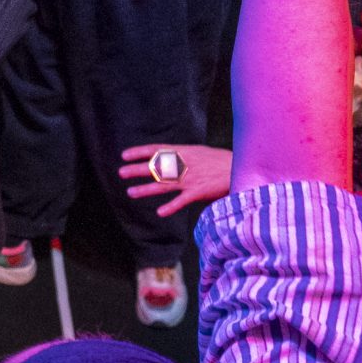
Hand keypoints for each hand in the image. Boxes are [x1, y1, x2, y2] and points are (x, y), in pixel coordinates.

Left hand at [117, 144, 231, 216]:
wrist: (240, 168)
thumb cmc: (220, 161)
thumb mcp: (199, 152)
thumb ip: (182, 155)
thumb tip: (166, 157)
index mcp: (184, 152)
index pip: (157, 150)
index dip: (140, 152)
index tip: (125, 155)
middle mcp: (184, 165)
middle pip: (156, 167)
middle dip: (137, 170)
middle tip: (121, 172)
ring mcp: (190, 179)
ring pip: (163, 185)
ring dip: (146, 189)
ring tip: (131, 192)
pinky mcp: (199, 192)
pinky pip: (182, 201)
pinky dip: (171, 207)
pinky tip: (160, 212)